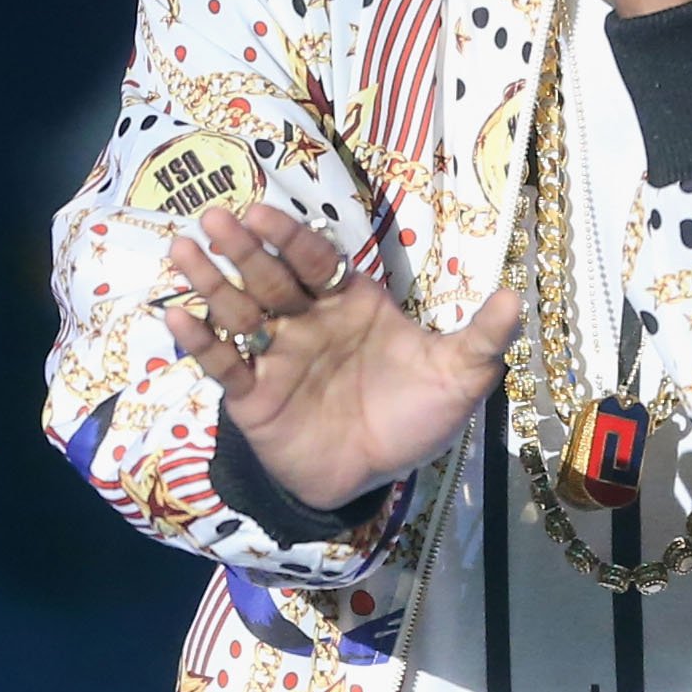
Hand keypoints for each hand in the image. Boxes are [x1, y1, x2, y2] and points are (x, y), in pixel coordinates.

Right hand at [161, 199, 515, 514]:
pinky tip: (175, 318)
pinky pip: (223, 367)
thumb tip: (516, 297)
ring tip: (183, 252)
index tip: (262, 211)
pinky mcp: (252, 397)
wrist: (371, 480)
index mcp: (349, 303)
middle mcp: (305, 321)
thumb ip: (481, 338)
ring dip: (211, 283)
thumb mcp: (457, 378)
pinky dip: (200, 344)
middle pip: (269, 277)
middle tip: (215, 219)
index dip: (289, 237)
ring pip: (239, 312)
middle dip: (242, 249)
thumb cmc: (409, 418)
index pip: (316, 260)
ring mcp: (275, 357)